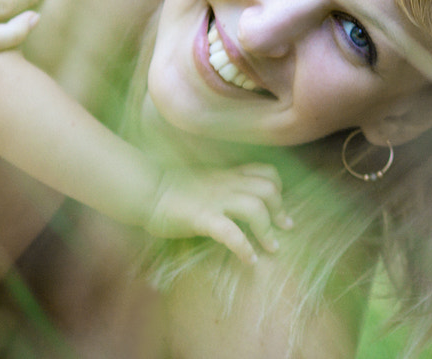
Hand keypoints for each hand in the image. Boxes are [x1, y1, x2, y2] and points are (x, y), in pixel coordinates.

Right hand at [146, 164, 292, 265]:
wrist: (147, 189)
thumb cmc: (171, 188)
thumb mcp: (204, 180)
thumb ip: (223, 185)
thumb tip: (238, 200)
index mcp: (228, 176)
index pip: (266, 172)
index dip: (278, 188)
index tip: (278, 205)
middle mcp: (226, 185)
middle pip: (268, 188)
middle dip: (280, 209)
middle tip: (284, 227)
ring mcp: (215, 200)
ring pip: (255, 207)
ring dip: (267, 230)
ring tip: (271, 247)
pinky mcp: (202, 218)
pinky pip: (230, 232)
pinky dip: (244, 247)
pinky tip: (249, 259)